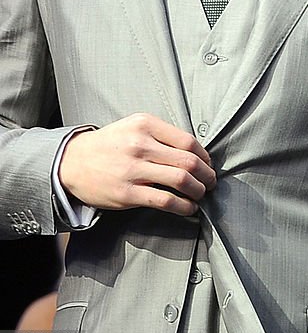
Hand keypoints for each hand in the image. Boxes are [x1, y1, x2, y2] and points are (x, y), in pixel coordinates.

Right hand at [57, 113, 215, 215]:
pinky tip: (189, 208)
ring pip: (181, 180)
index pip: (189, 142)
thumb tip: (196, 152)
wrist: (71, 162)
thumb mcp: (135, 125)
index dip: (205, 156)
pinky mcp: (127, 193)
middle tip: (211, 181)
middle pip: (189, 161)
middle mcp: (141, 145)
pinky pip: (164, 201)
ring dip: (198, 190)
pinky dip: (183, 206)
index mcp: (146, 125)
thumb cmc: (111, 144)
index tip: (208, 164)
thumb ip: (162, 134)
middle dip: (207, 174)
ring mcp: (133, 170)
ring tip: (201, 194)